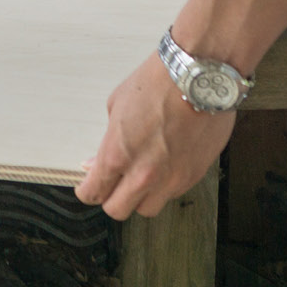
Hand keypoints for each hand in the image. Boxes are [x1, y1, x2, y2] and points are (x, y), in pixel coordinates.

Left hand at [75, 54, 235, 218]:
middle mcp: (144, 174)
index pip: (94, 192)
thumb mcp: (117, 106)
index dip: (88, 191)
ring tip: (140, 176)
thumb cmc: (156, 83)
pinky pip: (173, 193)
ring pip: (148, 208)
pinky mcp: (195, 175)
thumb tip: (97, 162)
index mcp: (118, 155)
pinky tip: (164, 165)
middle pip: (118, 210)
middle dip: (111, 199)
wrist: (198, 76)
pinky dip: (164, 185)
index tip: (89, 187)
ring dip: (140, 196)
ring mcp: (172, 178)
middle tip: (112, 184)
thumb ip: (108, 141)